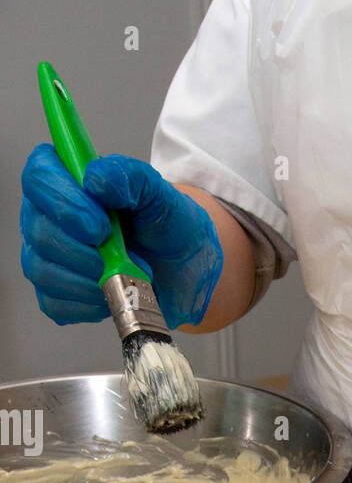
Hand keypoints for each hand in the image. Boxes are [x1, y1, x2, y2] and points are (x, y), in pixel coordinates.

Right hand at [20, 144, 221, 327]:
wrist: (184, 269)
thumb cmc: (166, 226)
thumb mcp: (158, 193)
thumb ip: (128, 176)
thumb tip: (93, 179)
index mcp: (65, 179)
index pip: (37, 178)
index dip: (63, 202)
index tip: (100, 226)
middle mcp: (47, 216)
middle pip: (39, 232)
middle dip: (84, 251)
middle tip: (123, 255)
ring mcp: (47, 257)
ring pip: (42, 271)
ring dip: (90, 280)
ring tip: (125, 275)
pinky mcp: (56, 294)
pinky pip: (56, 305)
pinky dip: (90, 305)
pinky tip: (114, 294)